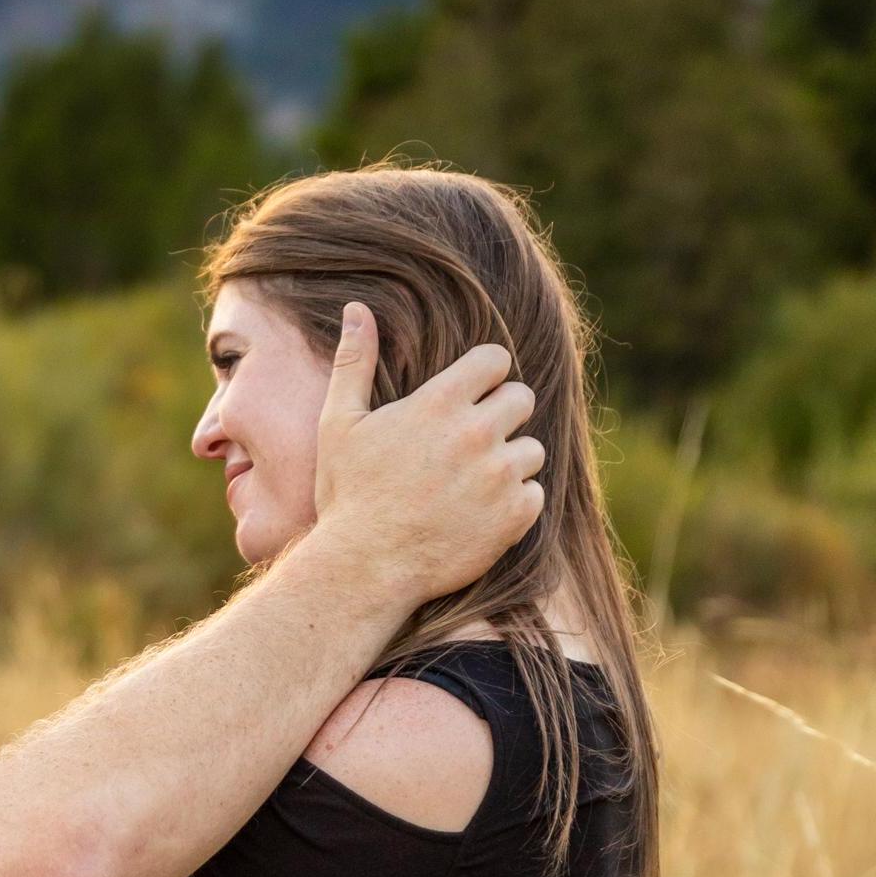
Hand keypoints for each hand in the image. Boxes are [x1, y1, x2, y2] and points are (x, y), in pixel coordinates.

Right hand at [304, 312, 543, 610]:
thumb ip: (355, 362)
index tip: (471, 394)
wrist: (365, 567)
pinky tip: (479, 514)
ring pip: (532, 450)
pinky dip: (514, 504)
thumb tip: (357, 309)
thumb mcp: (340, 422)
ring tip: (472, 484)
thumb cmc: (348, 493)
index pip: (496, 360)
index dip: (485, 374)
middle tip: (471, 442)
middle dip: (502, 414)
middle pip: (523, 398)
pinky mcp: (514, 516)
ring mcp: (499, 476)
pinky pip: (535, 494)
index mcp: (439, 402)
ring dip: (510, 462)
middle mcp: (477, 433)